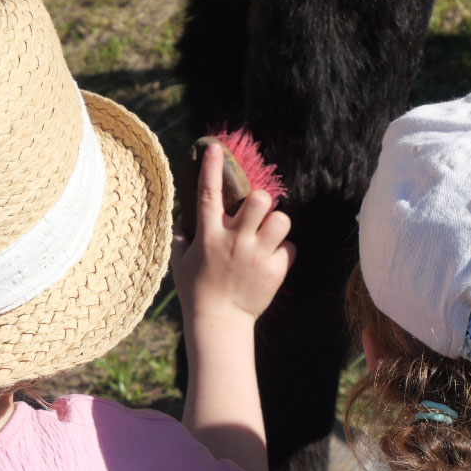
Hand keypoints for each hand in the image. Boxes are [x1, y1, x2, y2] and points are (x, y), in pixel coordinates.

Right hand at [171, 143, 295, 324]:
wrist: (219, 322)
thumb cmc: (196, 290)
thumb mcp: (180, 261)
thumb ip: (180, 236)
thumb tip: (182, 216)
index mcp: (209, 236)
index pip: (209, 194)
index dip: (212, 168)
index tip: (215, 148)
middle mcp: (235, 242)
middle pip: (260, 200)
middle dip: (261, 200)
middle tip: (256, 214)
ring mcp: (257, 256)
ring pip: (282, 220)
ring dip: (276, 224)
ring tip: (268, 234)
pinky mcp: (275, 271)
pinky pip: (290, 248)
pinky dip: (283, 252)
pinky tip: (272, 260)